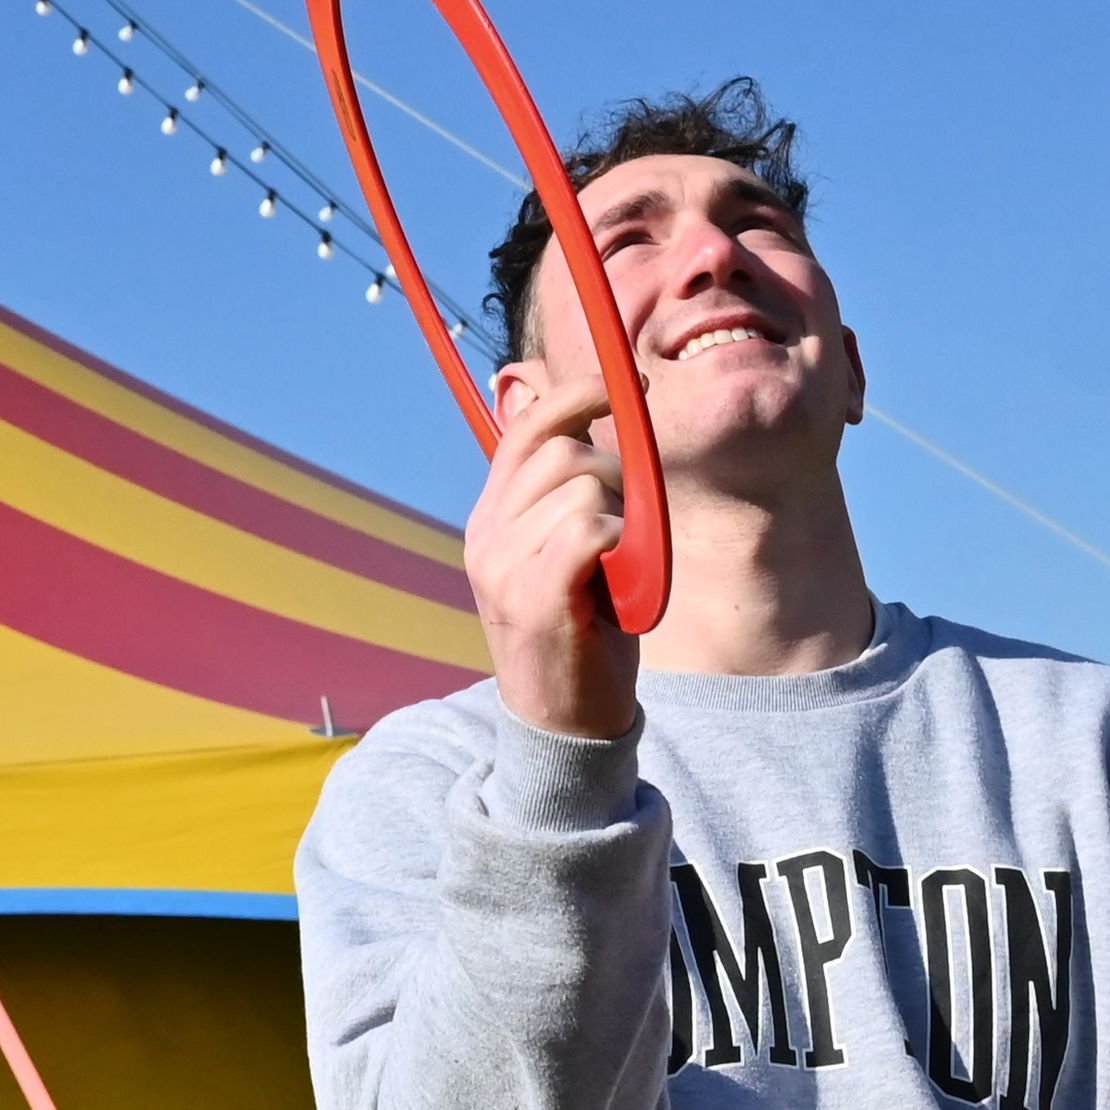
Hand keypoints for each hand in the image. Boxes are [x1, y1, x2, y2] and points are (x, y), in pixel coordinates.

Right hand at [465, 357, 638, 738]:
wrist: (563, 724)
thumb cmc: (579, 634)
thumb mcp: (561, 556)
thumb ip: (564, 501)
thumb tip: (593, 428)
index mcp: (489, 520)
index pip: (525, 431)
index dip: (574, 397)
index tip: (623, 386)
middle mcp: (486, 535)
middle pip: (564, 455)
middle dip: (612, 478)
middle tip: (623, 533)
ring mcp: (504, 566)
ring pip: (583, 488)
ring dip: (620, 520)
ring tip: (614, 570)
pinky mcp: (534, 596)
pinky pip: (591, 530)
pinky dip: (619, 547)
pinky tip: (615, 581)